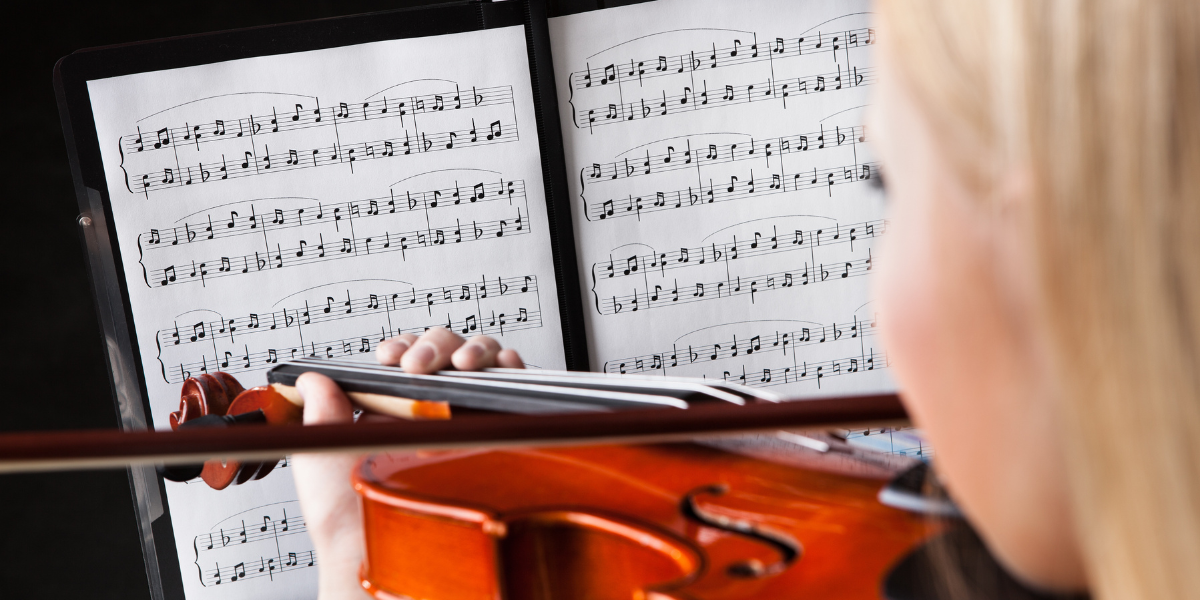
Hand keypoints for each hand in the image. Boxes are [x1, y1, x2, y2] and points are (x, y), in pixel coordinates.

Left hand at [290, 328, 522, 598]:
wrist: (384, 551)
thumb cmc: (351, 517)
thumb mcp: (320, 456)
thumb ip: (319, 411)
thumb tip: (312, 378)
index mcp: (393, 415)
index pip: (408, 360)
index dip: (406, 348)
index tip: (391, 357)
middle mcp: (434, 415)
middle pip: (447, 353)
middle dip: (435, 345)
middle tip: (418, 367)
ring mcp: (467, 422)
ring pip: (481, 361)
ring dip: (472, 350)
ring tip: (459, 365)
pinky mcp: (497, 432)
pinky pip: (512, 387)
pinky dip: (509, 367)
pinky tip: (494, 370)